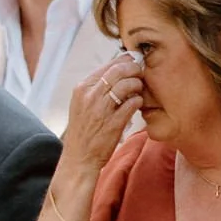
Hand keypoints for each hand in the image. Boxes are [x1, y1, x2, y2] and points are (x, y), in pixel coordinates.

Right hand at [60, 53, 145, 179]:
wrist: (79, 158)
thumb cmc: (84, 131)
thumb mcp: (82, 104)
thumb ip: (96, 88)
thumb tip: (117, 71)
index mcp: (82, 88)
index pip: (107, 65)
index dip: (124, 61)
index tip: (134, 62)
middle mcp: (90, 96)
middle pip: (118, 70)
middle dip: (134, 69)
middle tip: (141, 73)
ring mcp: (101, 109)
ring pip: (127, 84)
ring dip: (137, 85)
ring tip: (139, 90)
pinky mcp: (113, 123)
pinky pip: (133, 103)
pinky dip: (138, 101)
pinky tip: (138, 104)